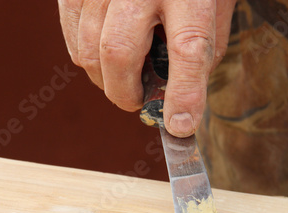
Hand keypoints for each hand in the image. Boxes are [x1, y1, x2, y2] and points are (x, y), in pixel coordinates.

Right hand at [58, 0, 236, 136]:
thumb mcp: (214, 6)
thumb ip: (200, 50)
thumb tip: (175, 96)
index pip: (188, 47)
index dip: (184, 93)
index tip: (180, 125)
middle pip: (118, 52)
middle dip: (125, 93)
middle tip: (137, 102)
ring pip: (89, 50)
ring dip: (106, 80)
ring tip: (124, 77)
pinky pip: (72, 37)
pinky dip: (87, 58)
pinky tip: (105, 54)